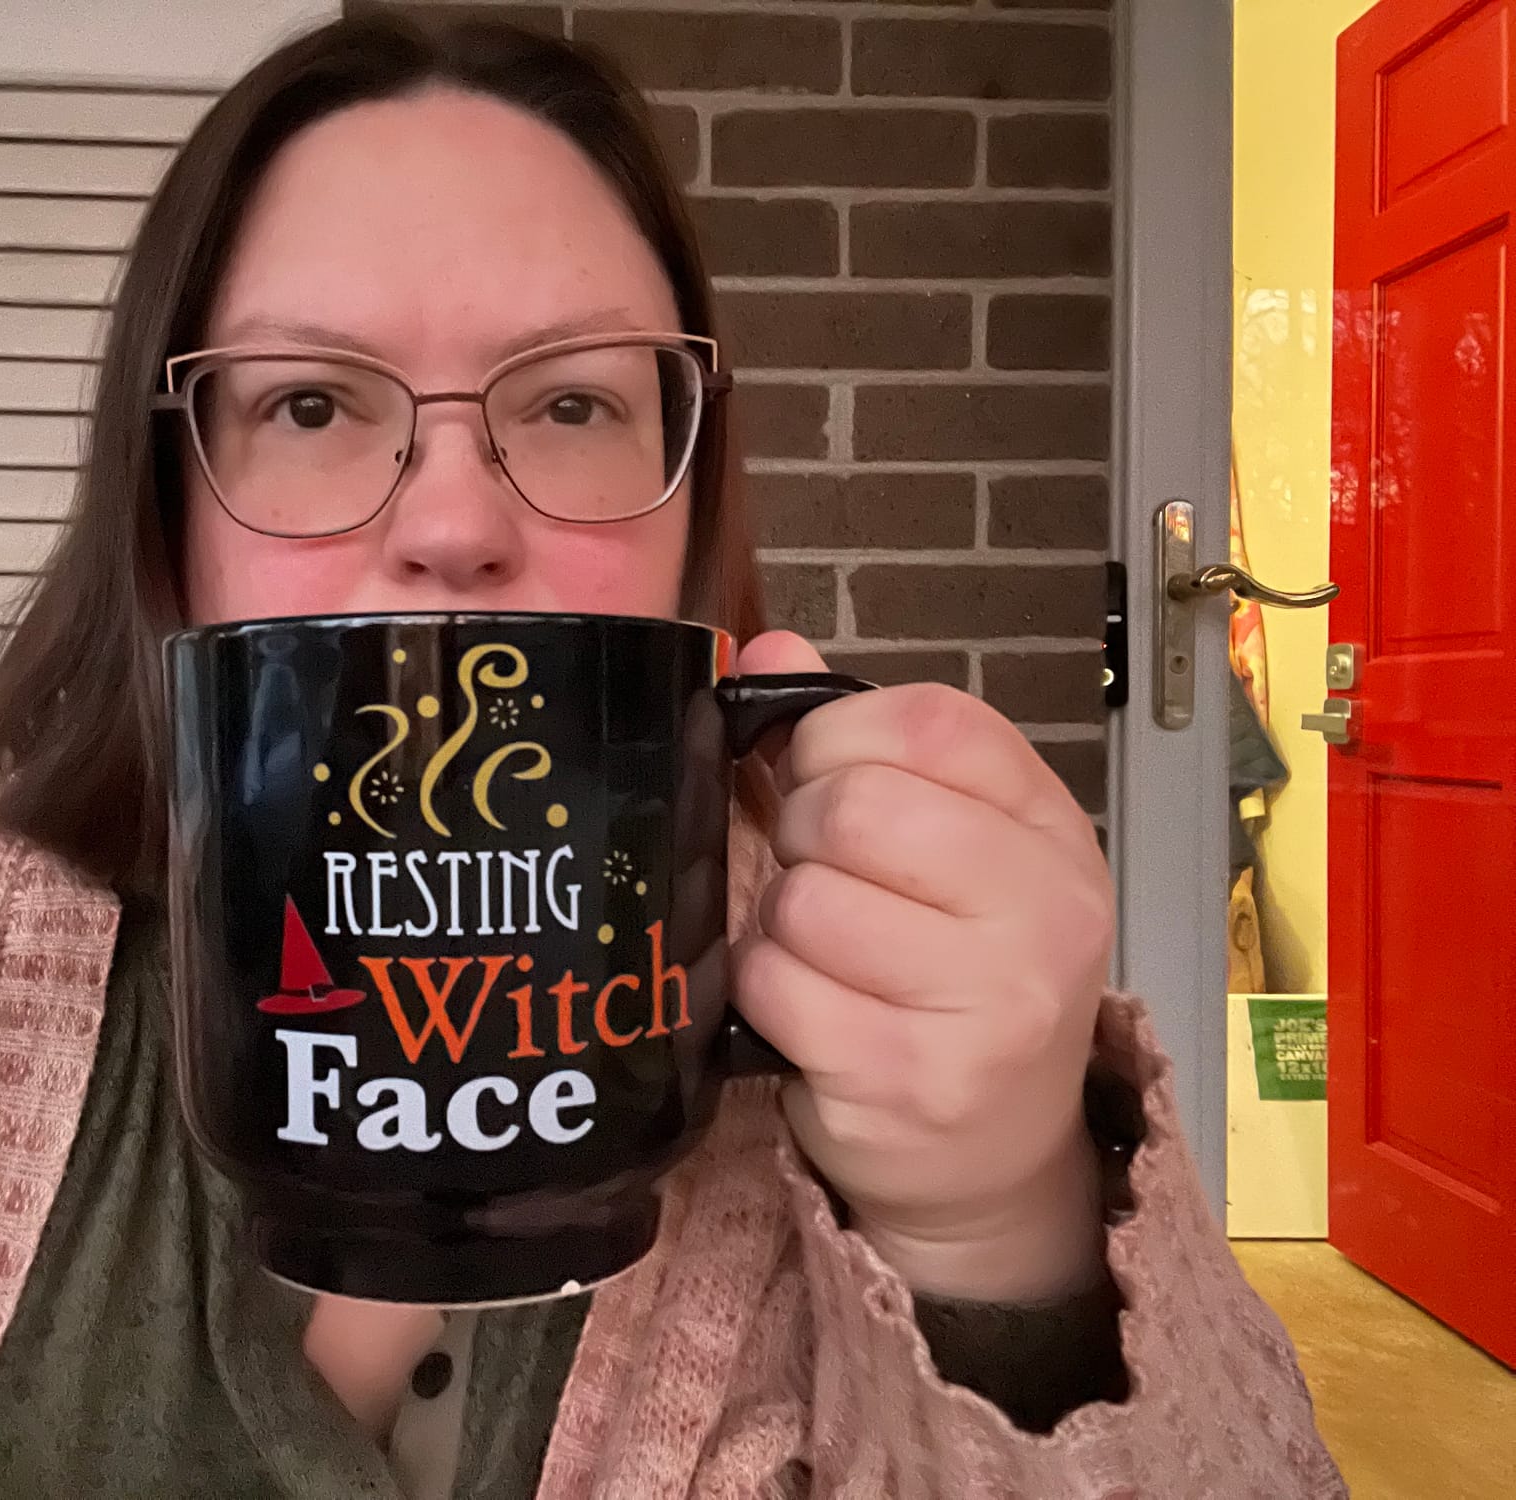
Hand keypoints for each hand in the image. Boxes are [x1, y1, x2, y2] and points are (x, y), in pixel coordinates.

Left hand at [731, 633, 1114, 1302]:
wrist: (992, 1164)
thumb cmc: (953, 982)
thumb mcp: (942, 851)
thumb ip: (856, 743)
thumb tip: (769, 646)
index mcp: (1053, 831)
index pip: (931, 722)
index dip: (838, 741)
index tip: (827, 783)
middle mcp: (1044, 912)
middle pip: (855, 808)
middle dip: (803, 837)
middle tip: (823, 881)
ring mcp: (986, 1005)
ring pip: (802, 902)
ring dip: (781, 926)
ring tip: (828, 958)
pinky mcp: (910, 1081)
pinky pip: (776, 986)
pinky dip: (766, 994)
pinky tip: (812, 1016)